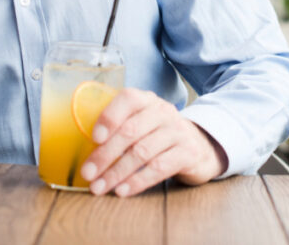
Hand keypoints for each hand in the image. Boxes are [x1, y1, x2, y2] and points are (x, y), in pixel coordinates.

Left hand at [79, 88, 226, 196]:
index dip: (109, 117)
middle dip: (105, 155)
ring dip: (116, 172)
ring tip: (100, 187)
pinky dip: (138, 180)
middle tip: (88, 174)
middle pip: (130, 131)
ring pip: (142, 152)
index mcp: (148, 100)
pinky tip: (123, 190)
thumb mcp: (143, 123)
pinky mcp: (188, 153)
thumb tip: (86, 152)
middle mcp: (164, 112)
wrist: (201, 146)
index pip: (128, 99)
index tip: (94, 138)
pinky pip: (159, 167)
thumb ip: (120, 129)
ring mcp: (178, 131)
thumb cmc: (159, 137)